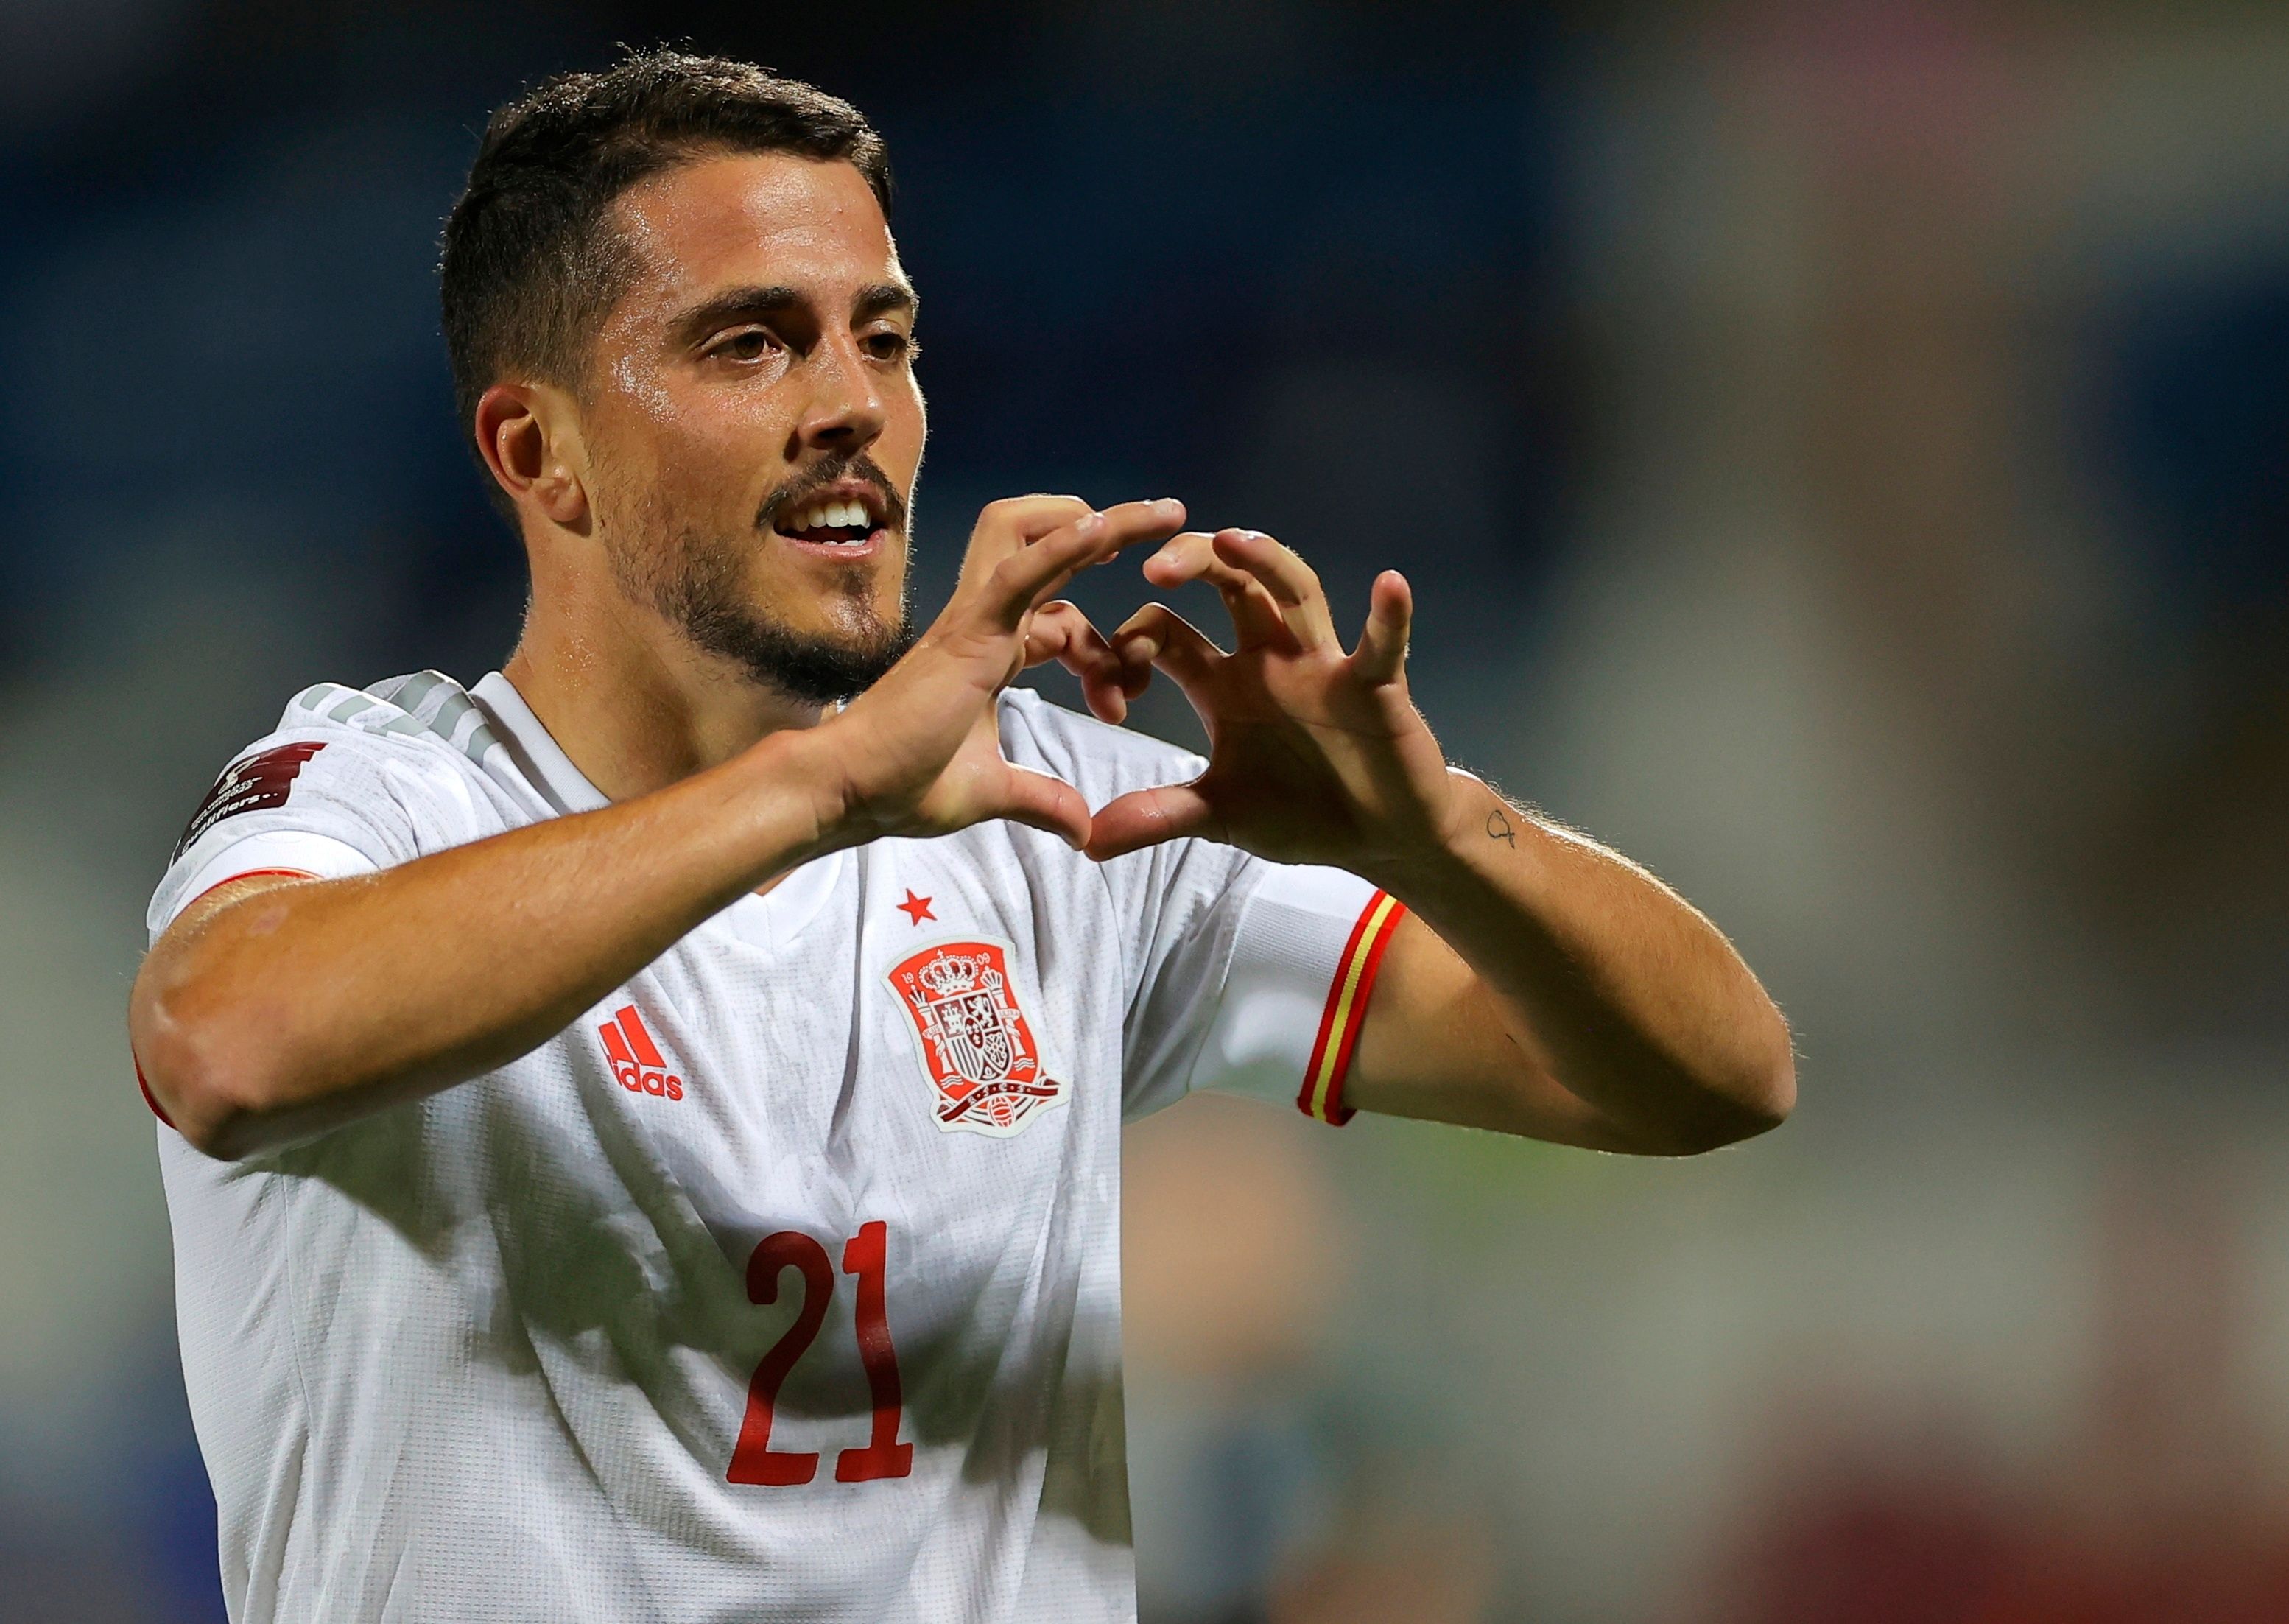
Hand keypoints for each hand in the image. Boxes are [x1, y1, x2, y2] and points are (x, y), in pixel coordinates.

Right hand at [808, 495, 1184, 848]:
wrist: (848, 793)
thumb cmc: (901, 788)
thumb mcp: (992, 793)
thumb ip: (1039, 800)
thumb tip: (1083, 829)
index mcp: (989, 652)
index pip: (1062, 621)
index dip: (1104, 655)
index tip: (1123, 708)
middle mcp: (983, 622)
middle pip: (1049, 549)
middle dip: (1113, 532)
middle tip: (1173, 527)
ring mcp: (973, 619)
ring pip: (1028, 532)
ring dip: (1095, 518)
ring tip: (1155, 514)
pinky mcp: (966, 630)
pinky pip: (1016, 571)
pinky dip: (1059, 546)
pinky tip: (1103, 529)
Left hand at [1086, 528, 1463, 872]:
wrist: (1378, 838)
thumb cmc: (1302, 811)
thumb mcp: (1220, 815)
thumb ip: (1159, 817)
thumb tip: (1089, 843)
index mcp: (1223, 682)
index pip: (1166, 631)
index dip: (1131, 646)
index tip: (1109, 695)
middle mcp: (1269, 658)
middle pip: (1230, 582)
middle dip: (1193, 563)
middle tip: (1153, 568)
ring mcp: (1324, 665)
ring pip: (1296, 593)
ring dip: (1268, 563)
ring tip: (1235, 541)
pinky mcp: (1375, 687)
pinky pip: (1384, 645)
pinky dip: (1389, 617)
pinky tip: (1389, 585)